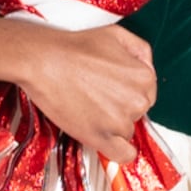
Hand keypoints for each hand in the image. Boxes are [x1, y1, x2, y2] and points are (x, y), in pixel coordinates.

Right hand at [14, 23, 158, 166]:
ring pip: (127, 130)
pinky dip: (119, 152)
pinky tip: (108, 141)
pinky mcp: (101, 138)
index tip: (112, 87)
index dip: (127, 89)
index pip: (146, 92)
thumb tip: (147, 67)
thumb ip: (140, 51)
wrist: (43, 62)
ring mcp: (120, 122)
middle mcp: (137, 101)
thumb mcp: (117, 35)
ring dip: (112, 123)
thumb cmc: (74, 48)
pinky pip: (123, 155)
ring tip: (89, 107)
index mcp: (144, 77)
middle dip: (120, 105)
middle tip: (97, 94)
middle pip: (137, 112)